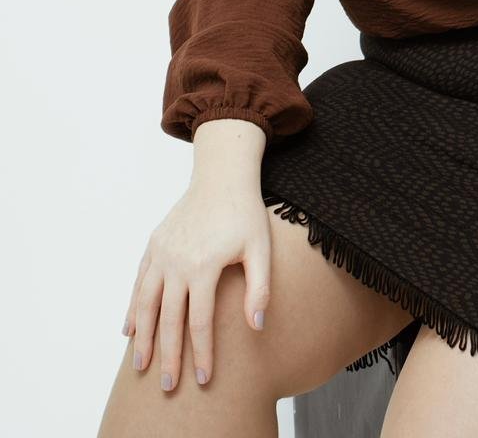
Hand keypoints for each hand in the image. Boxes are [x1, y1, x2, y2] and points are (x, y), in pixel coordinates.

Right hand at [120, 181, 271, 389]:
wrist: (222, 177)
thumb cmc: (245, 214)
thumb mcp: (260, 249)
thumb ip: (259, 288)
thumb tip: (255, 327)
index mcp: (203, 266)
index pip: (200, 321)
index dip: (201, 353)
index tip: (202, 378)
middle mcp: (176, 261)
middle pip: (167, 319)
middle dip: (167, 356)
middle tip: (168, 386)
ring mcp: (161, 252)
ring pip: (145, 303)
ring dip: (142, 336)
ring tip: (140, 365)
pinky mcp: (154, 244)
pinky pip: (139, 281)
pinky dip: (133, 307)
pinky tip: (130, 328)